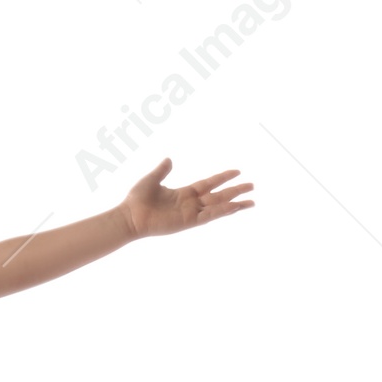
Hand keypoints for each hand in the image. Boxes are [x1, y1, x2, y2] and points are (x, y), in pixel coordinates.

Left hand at [119, 158, 253, 239]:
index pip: (208, 184)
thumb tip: (169, 159)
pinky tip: (235, 207)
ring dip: (235, 204)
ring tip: (252, 201)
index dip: (223, 177)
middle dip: (235, 191)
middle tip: (252, 186)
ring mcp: (190, 214)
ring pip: (218, 207)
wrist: (129, 216)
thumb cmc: (136, 200)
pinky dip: (222, 212)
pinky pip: (209, 216)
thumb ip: (162, 170)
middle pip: (218, 195)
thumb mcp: (151, 180)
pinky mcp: (188, 222)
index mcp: (183, 194)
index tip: (237, 171)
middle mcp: (190, 204)